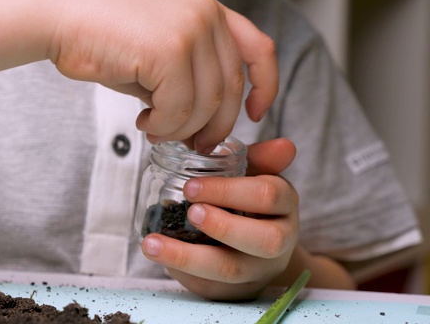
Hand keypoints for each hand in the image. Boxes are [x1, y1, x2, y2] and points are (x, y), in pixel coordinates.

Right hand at [47, 0, 277, 152]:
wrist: (59, 19)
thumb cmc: (102, 38)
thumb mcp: (158, 54)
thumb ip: (190, 79)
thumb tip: (206, 125)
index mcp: (208, 11)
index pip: (258, 49)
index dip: (265, 85)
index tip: (255, 112)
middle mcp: (205, 15)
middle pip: (230, 89)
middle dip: (214, 126)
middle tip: (193, 144)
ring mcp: (189, 30)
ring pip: (205, 105)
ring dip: (180, 129)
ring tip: (154, 129)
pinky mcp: (168, 50)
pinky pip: (179, 110)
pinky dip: (163, 126)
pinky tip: (144, 121)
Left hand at [140, 138, 298, 299]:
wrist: (258, 249)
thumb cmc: (249, 202)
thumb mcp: (255, 176)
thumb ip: (260, 159)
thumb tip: (284, 146)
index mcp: (284, 205)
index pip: (268, 196)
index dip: (229, 191)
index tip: (191, 186)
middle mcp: (279, 240)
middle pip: (264, 240)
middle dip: (224, 226)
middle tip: (190, 212)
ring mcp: (257, 269)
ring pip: (231, 269)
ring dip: (188, 257)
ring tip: (152, 244)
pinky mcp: (233, 290)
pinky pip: (210, 286)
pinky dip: (182, 272)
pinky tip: (158, 257)